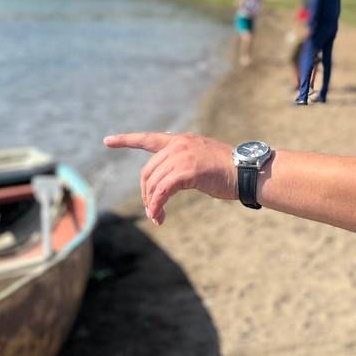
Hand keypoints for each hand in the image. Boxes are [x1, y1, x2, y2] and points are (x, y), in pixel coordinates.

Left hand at [103, 132, 236, 225]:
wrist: (247, 172)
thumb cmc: (229, 171)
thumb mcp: (201, 161)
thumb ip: (183, 165)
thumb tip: (167, 183)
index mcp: (181, 141)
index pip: (148, 139)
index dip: (126, 140)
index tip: (107, 140)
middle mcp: (178, 145)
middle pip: (147, 171)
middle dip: (146, 193)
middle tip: (152, 210)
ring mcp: (182, 156)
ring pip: (154, 183)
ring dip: (152, 203)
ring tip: (157, 217)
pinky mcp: (187, 171)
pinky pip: (163, 191)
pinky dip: (158, 205)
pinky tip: (160, 216)